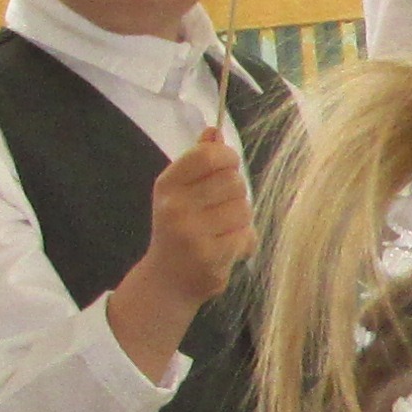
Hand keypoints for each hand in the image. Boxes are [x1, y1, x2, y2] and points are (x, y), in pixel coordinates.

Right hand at [140, 121, 257, 307]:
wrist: (166, 281)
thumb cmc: (178, 229)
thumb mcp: (180, 192)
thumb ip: (198, 161)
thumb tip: (215, 131)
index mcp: (168, 185)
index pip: (208, 155)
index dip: (227, 158)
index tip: (227, 168)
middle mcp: (176, 208)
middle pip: (233, 181)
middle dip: (236, 193)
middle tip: (221, 208)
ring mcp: (192, 234)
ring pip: (244, 209)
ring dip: (241, 220)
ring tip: (223, 230)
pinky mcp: (210, 258)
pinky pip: (246, 236)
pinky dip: (242, 242)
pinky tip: (226, 248)